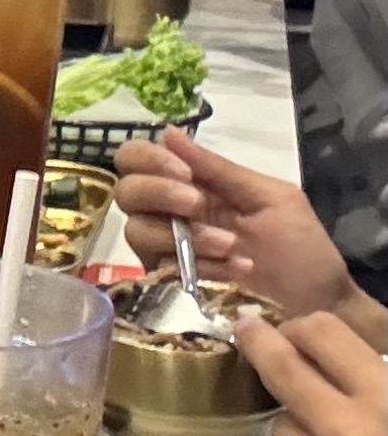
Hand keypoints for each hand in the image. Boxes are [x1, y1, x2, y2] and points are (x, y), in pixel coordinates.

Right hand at [115, 129, 372, 330]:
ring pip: (136, 232)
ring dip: (185, 236)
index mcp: (196, 182)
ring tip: (230, 246)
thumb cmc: (299, 246)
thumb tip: (169, 133)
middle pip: (126, 193)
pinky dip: (196, 265)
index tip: (183, 174)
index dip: (149, 162)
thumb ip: (218, 170)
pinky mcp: (168, 281)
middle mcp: (171, 212)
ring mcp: (166, 248)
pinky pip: (157, 267)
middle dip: (161, 196)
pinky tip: (230, 269)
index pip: (138, 160)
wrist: (309, 302)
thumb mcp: (268, 197)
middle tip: (199, 207)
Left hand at [237, 313, 387, 435]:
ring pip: (281, 431)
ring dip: (301, 427)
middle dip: (266, 348)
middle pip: (283, 376)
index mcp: (385, 407)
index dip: (306, 327)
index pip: (323, 339)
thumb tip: (333, 345)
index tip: (292, 325)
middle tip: (249, 331)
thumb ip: (381, 379)